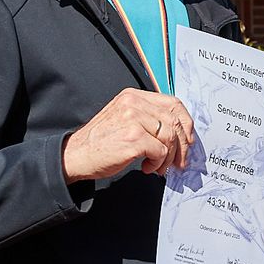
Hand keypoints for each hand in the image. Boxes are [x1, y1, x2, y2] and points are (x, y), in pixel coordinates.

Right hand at [61, 88, 194, 183]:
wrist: (75, 155)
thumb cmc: (100, 141)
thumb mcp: (123, 118)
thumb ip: (147, 117)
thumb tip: (179, 131)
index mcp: (133, 96)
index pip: (173, 103)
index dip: (186, 123)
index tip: (188, 140)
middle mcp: (134, 104)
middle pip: (175, 121)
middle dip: (182, 145)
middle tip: (179, 161)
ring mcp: (133, 120)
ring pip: (170, 138)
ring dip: (168, 158)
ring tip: (158, 167)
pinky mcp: (133, 139)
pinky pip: (161, 151)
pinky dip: (158, 163)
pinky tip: (147, 167)